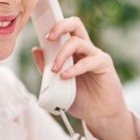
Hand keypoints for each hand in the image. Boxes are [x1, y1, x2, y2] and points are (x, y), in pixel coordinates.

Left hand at [31, 17, 139, 139]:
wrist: (99, 115)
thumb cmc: (79, 98)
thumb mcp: (56, 85)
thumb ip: (45, 69)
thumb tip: (36, 50)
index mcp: (72, 51)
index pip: (64, 30)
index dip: (53, 25)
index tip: (39, 30)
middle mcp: (84, 49)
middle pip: (74, 24)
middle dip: (59, 26)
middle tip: (48, 38)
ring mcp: (94, 55)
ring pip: (78, 41)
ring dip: (62, 54)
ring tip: (54, 70)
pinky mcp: (104, 64)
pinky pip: (89, 60)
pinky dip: (75, 68)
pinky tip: (65, 76)